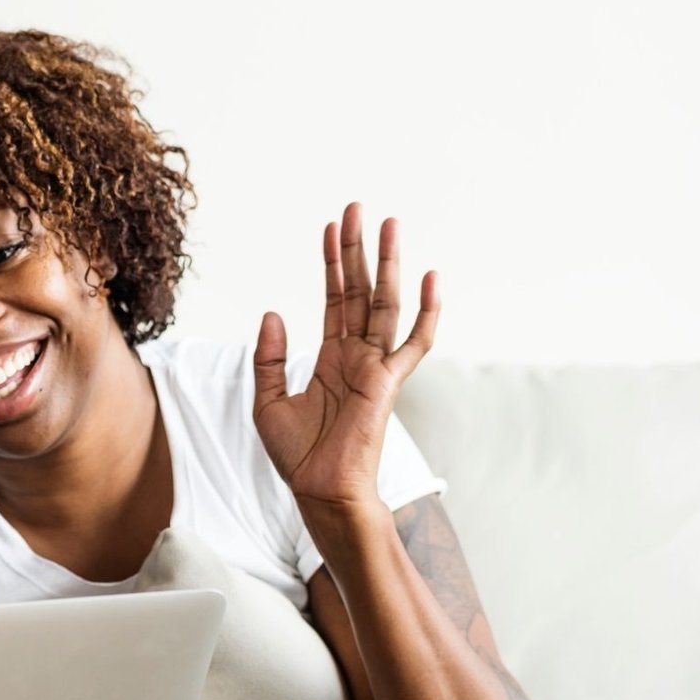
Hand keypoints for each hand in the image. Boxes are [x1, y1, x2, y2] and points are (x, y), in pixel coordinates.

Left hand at [253, 203, 439, 516]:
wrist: (318, 491)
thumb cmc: (297, 456)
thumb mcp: (268, 401)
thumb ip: (270, 358)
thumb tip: (272, 313)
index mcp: (331, 358)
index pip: (335, 300)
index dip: (333, 264)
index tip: (330, 228)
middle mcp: (357, 356)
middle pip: (361, 291)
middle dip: (358, 250)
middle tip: (356, 208)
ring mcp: (376, 366)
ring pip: (386, 304)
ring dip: (387, 264)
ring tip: (387, 223)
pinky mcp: (388, 383)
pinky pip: (414, 342)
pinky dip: (426, 311)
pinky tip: (431, 278)